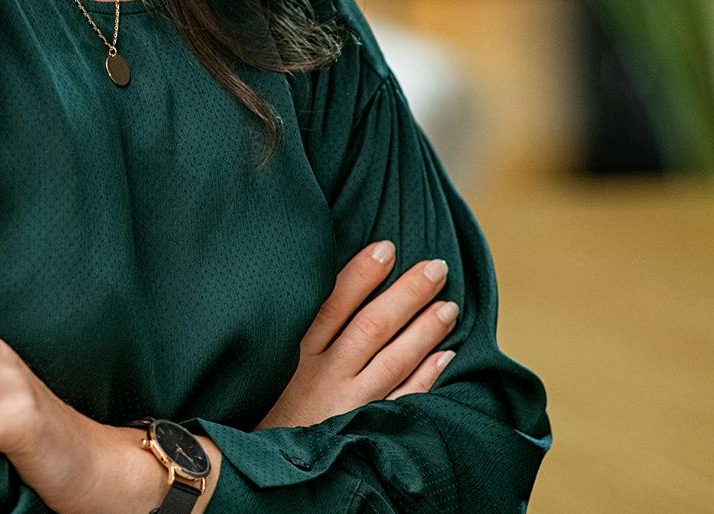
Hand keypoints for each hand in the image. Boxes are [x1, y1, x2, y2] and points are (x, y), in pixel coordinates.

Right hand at [257, 239, 459, 430]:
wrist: (264, 465)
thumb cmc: (266, 403)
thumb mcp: (268, 362)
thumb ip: (293, 329)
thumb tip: (319, 284)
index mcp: (296, 351)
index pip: (334, 303)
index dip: (362, 274)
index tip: (387, 248)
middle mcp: (325, 374)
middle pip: (373, 326)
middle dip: (408, 294)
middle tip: (437, 268)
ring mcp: (349, 403)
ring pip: (394, 359)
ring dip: (425, 331)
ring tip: (449, 306)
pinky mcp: (365, 427)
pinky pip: (403, 400)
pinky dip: (426, 377)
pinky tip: (445, 357)